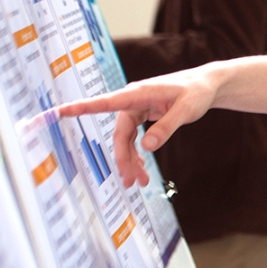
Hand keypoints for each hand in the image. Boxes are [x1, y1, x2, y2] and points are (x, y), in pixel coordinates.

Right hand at [58, 67, 218, 187]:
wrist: (207, 85)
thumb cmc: (197, 92)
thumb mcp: (187, 110)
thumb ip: (167, 127)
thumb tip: (147, 147)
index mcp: (138, 93)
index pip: (105, 103)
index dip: (81, 108)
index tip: (59, 111)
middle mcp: (132, 100)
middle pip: (120, 134)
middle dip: (123, 158)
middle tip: (130, 182)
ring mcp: (136, 108)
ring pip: (125, 139)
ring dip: (130, 160)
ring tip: (138, 182)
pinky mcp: (142, 115)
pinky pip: (133, 138)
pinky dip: (137, 154)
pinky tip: (140, 169)